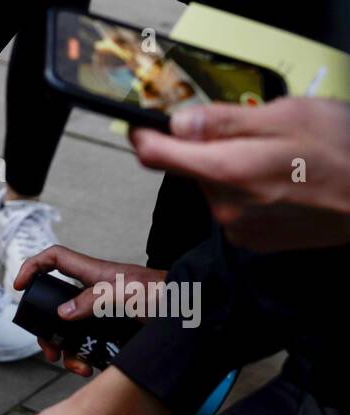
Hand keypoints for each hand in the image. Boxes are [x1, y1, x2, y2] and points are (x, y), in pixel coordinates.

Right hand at [14, 245, 165, 377]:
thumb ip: (93, 300)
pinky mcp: (114, 332)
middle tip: (48, 349)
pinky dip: (83, 358)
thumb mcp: (127, 292)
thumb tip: (62, 314)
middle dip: (46, 330)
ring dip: (66, 351)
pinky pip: (88, 346)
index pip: (55, 259)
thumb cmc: (168, 294)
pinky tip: (89, 367)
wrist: (197, 314)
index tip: (19, 286)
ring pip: (70, 332)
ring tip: (73, 365)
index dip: (33, 267)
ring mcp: (103, 314)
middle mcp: (95, 293)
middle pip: (55, 306)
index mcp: (95, 274)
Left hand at [131, 98, 349, 251]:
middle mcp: (224, 205)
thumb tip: (177, 122)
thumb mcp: (286, 114)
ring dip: (232, 171)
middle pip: (190, 169)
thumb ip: (224, 121)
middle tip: (254, 136)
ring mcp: (236, 227)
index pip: (157, 155)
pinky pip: (231, 208)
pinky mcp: (250, 240)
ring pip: (212, 187)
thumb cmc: (343, 151)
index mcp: (228, 169)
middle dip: (211, 149)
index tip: (142, 125)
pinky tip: (280, 185)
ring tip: (278, 162)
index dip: (146, 135)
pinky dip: (246, 193)